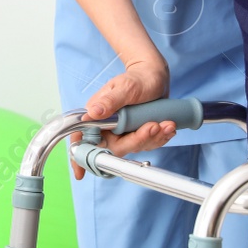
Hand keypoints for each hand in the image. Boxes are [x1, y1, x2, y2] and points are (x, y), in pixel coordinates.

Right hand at [68, 59, 176, 179]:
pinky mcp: (137, 133)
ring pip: (134, 147)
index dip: (79, 156)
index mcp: (98, 114)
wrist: (154, 75)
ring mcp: (123, 131)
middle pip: (115, 148)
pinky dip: (160, 137)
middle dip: (137, 140)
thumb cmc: (138, 77)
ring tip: (167, 123)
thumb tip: (92, 112)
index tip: (79, 172)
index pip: (83, 138)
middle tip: (154, 126)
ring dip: (153, 138)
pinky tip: (168, 126)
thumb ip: (109, 101)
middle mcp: (109, 126)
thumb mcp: (125, 87)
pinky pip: (147, 144)